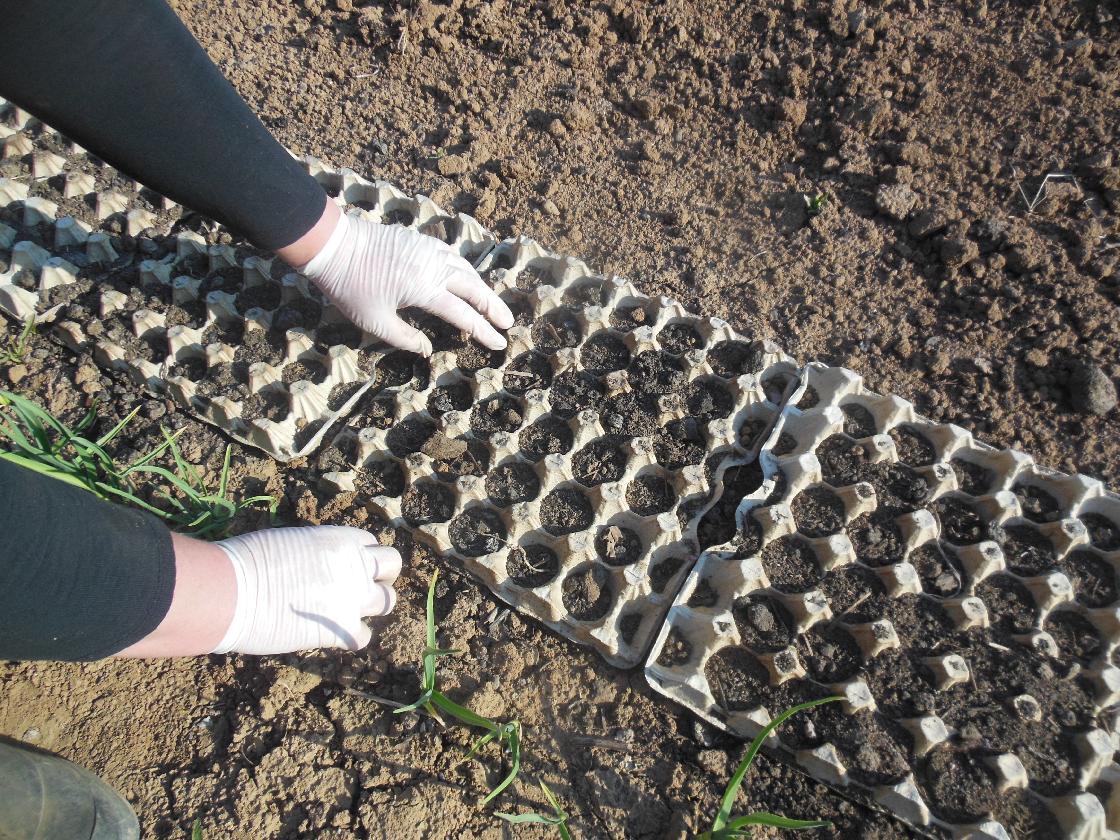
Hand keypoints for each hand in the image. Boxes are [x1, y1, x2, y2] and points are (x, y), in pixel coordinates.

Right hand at [211, 525, 400, 654]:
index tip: (344, 566)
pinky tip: (330, 635)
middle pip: (392, 565)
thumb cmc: (247, 561)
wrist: (231, 591)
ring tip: (346, 612)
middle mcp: (355, 565)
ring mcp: (353, 598)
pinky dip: (350, 638)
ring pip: (388, 601)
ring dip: (371, 607)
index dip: (359, 556)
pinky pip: (363, 637)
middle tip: (359, 587)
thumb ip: (313, 553)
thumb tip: (311, 565)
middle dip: (380, 576)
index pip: (370, 543)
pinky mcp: (341, 629)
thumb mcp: (289, 541)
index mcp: (340, 539)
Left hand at [298, 210, 513, 355]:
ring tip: (490, 303)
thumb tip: (428, 349)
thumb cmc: (351, 287)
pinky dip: (464, 268)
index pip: (464, 315)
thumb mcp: (375, 322)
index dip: (483, 331)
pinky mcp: (419, 240)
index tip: (498, 343)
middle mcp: (434, 268)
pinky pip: (451, 254)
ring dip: (481, 287)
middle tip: (507, 323)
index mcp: (426, 290)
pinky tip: (464, 275)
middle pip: (474, 289)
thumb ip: (405, 338)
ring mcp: (428, 250)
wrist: (334, 245)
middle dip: (493, 307)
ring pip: (465, 269)